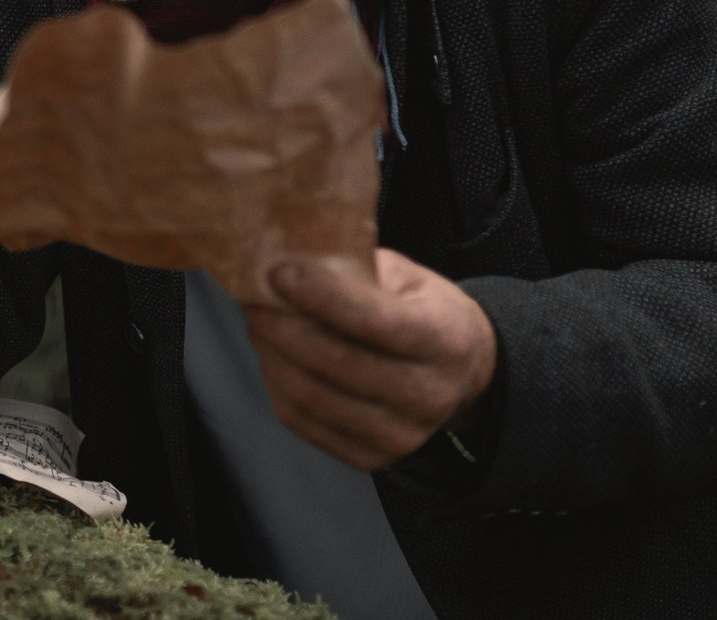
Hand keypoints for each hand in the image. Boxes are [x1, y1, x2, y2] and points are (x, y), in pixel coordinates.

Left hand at [245, 248, 497, 471]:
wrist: (461, 373)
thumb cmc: (426, 312)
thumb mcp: (407, 277)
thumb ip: (358, 269)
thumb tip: (295, 259)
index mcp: (445, 340)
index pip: (376, 321)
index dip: (322, 296)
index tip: (280, 272)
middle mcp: (429, 395)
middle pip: (337, 363)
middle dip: (282, 327)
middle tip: (255, 299)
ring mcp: (400, 435)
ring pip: (312, 397)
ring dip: (272, 356)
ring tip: (260, 325)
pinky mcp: (370, 457)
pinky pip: (302, 421)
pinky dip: (276, 385)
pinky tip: (273, 356)